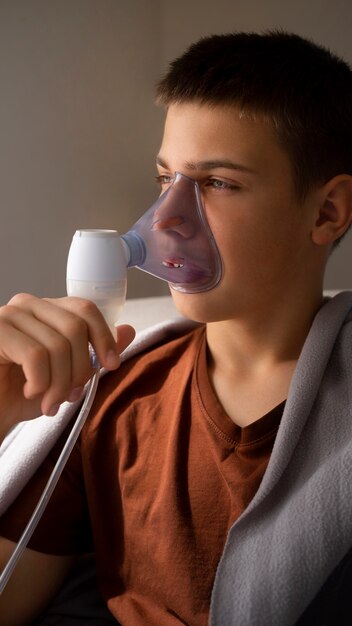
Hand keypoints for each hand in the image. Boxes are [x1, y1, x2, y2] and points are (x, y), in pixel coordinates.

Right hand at [0, 293, 134, 436]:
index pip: (85, 308)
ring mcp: (9, 315)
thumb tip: (128, 330)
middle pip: (76, 327)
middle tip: (71, 395)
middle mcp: (27, 305)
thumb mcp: (67, 376)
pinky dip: (40, 383)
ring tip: (50, 402)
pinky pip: (35, 356)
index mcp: (47, 309)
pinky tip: (30, 393)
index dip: (104, 337)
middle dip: (80, 369)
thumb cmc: (22, 393)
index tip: (111, 365)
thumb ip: (95, 354)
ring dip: (59, 384)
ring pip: (58, 345)